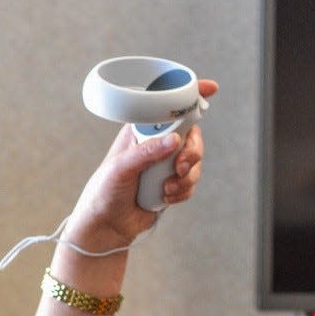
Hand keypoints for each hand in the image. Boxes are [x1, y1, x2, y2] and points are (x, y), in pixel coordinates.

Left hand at [63, 78, 217, 252]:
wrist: (107, 226)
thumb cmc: (104, 192)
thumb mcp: (120, 169)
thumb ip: (146, 153)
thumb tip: (174, 140)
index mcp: (140, 132)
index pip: (167, 108)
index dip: (190, 97)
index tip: (210, 89)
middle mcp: (155, 145)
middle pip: (191, 135)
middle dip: (192, 152)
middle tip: (180, 167)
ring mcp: (165, 165)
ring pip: (194, 161)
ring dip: (186, 177)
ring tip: (167, 189)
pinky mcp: (171, 184)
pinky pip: (191, 182)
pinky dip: (183, 191)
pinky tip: (166, 198)